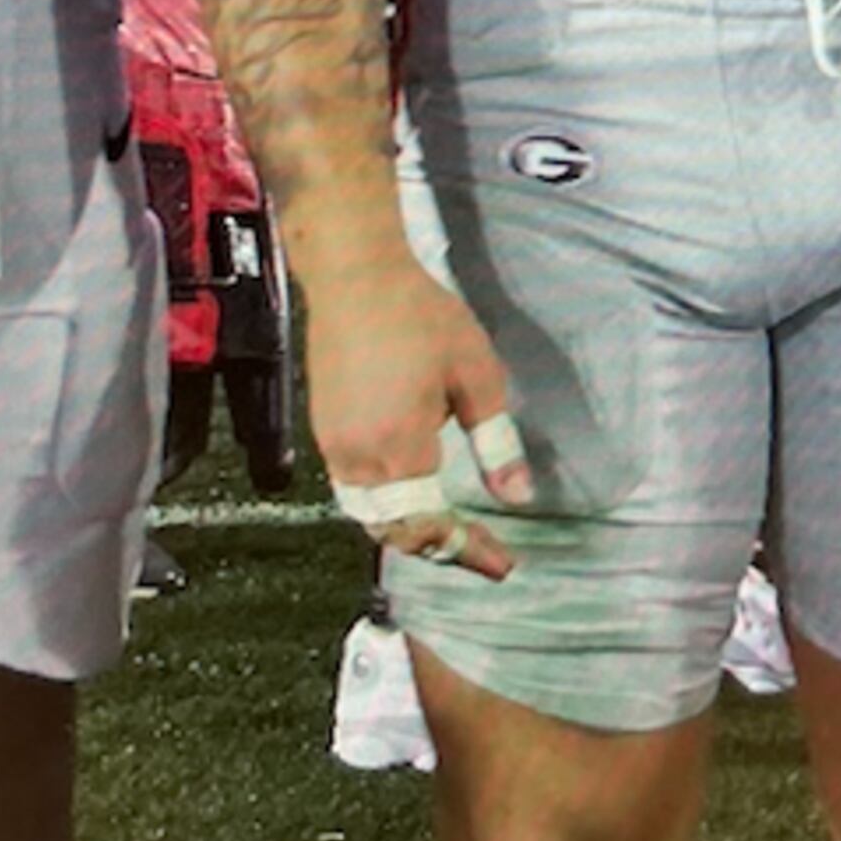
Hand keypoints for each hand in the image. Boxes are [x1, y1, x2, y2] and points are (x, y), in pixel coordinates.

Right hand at [299, 249, 528, 580]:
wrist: (355, 277)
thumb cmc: (420, 317)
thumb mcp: (477, 375)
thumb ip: (496, 442)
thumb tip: (515, 495)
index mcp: (399, 449)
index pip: (431, 527)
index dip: (468, 552)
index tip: (503, 564)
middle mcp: (359, 458)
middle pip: (394, 531)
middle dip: (437, 547)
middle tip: (481, 551)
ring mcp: (335, 446)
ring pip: (370, 514)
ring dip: (408, 529)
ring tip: (449, 530)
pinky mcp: (324, 430)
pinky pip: (354, 488)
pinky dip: (385, 503)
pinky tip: (411, 490)